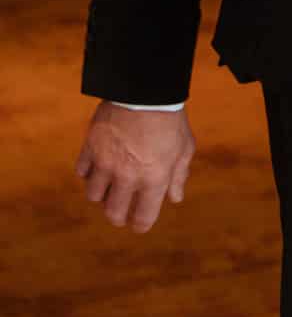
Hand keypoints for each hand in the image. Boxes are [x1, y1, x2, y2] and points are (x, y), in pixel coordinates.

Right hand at [75, 102, 195, 230]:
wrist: (145, 91)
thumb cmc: (170, 120)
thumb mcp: (184, 148)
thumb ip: (178, 176)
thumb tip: (174, 199)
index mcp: (154, 179)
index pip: (143, 217)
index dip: (140, 225)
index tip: (139, 225)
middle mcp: (127, 176)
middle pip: (113, 213)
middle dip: (118, 216)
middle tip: (121, 211)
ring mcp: (105, 163)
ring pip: (94, 195)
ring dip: (102, 195)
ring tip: (110, 186)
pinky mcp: (90, 148)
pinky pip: (82, 172)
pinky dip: (88, 174)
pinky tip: (98, 167)